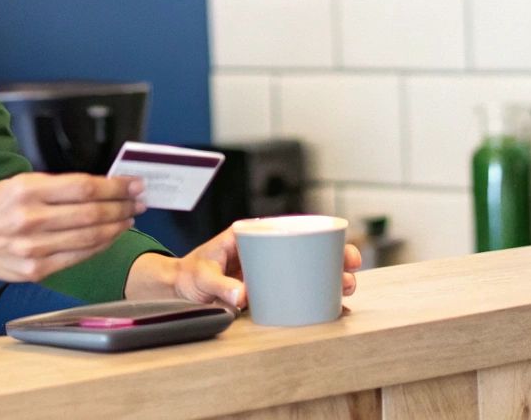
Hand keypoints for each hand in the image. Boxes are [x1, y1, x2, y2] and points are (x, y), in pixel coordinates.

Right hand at [0, 172, 144, 283]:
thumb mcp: (22, 183)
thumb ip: (60, 186)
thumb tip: (103, 186)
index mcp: (28, 192)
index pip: (84, 187)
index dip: (115, 186)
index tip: (134, 184)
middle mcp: (31, 220)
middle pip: (92, 213)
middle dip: (123, 206)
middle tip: (139, 201)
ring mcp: (34, 249)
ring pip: (90, 237)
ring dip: (117, 226)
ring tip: (129, 217)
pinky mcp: (37, 270)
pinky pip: (79, 257)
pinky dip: (100, 245)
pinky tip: (111, 236)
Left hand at [124, 225, 363, 309]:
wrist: (179, 291)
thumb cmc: (190, 274)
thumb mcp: (202, 275)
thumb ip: (218, 285)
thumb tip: (241, 297)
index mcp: (254, 235)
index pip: (293, 228)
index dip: (322, 235)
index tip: (341, 244)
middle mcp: (266, 249)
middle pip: (308, 249)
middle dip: (335, 258)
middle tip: (351, 270)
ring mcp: (270, 270)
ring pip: (307, 270)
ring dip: (330, 278)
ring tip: (347, 288)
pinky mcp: (268, 290)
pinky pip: (296, 290)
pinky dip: (315, 295)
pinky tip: (332, 304)